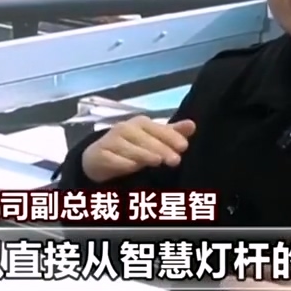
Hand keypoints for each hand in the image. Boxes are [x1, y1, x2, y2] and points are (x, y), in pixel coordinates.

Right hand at [79, 115, 195, 183]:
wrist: (97, 157)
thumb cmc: (129, 146)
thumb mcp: (151, 139)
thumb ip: (171, 133)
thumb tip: (192, 125)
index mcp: (141, 123)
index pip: (158, 128)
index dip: (171, 136)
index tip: (184, 147)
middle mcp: (125, 128)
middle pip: (144, 138)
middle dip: (160, 148)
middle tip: (175, 160)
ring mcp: (111, 141)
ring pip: (129, 147)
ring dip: (143, 154)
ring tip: (157, 161)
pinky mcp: (99, 154)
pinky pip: (112, 159)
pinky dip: (122, 163)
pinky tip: (133, 167)